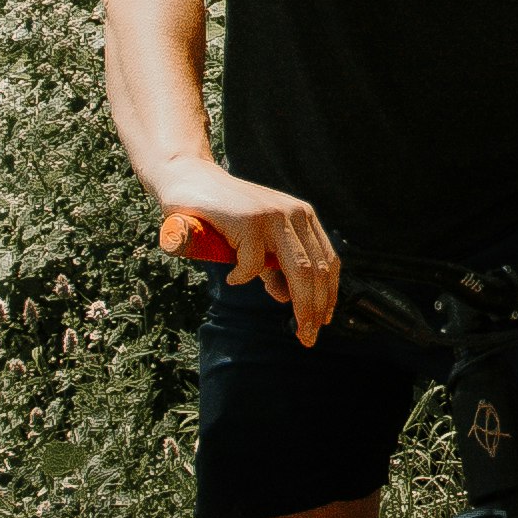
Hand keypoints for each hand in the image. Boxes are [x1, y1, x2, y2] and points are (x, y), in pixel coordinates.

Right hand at [172, 164, 338, 344]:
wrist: (189, 180)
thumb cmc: (222, 216)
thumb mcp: (255, 243)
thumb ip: (273, 267)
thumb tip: (287, 298)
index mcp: (302, 217)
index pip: (327, 261)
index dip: (328, 294)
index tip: (323, 321)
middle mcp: (294, 214)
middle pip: (317, 270)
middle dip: (316, 309)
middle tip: (309, 336)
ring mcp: (274, 216)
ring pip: (299, 271)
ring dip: (301, 305)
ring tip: (296, 327)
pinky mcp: (250, 221)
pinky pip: (253, 265)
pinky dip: (243, 278)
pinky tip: (232, 277)